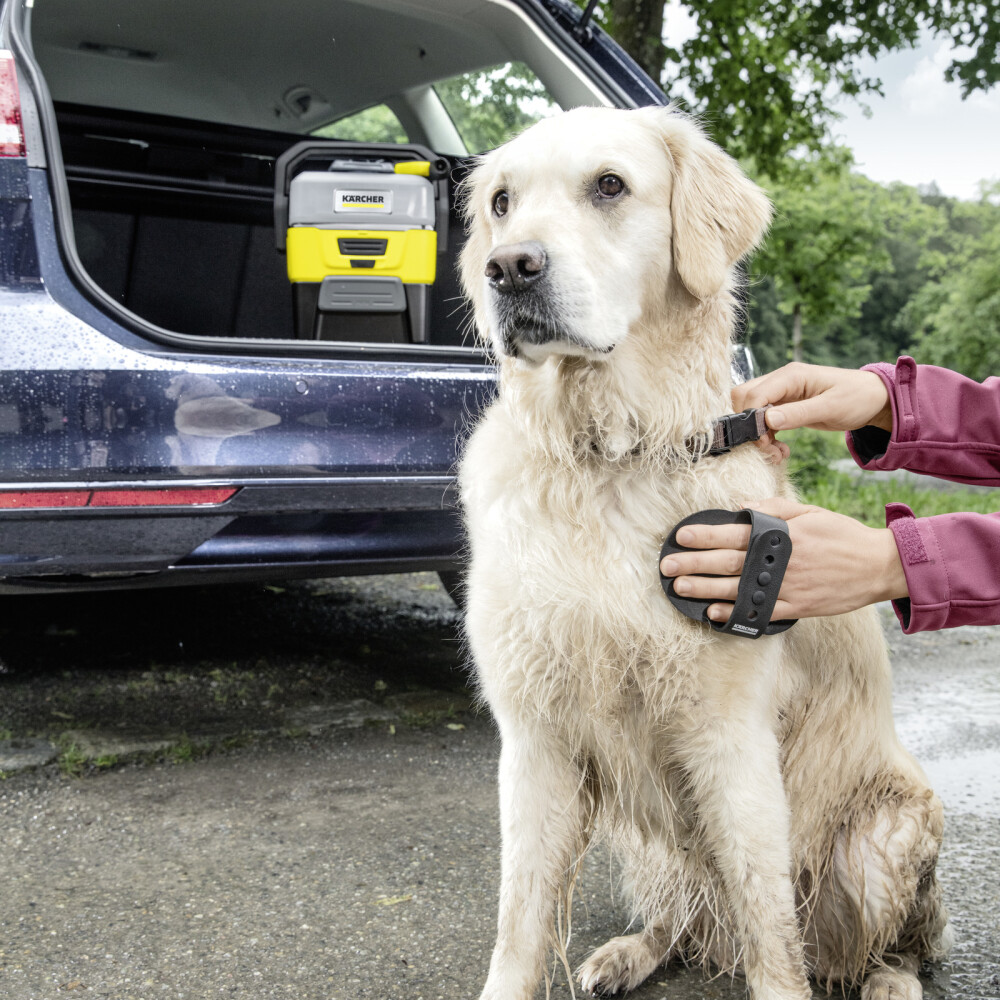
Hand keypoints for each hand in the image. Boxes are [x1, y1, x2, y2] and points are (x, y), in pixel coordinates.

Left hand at [658, 498, 907, 621]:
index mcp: (780, 534)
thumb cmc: (841, 534)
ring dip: (704, 589)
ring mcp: (785, 587)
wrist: (877, 566)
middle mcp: (779, 561)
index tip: (680, 536)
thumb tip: (741, 505)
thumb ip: (773, 507)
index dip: (704, 535)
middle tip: (666, 566)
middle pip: (727, 562)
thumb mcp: (808, 512)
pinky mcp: (795, 607)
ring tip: (679, 588)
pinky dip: (734, 612)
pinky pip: (758, 612)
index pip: (733, 533)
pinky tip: (712, 612)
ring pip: (737, 589)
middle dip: (693, 564)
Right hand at [731, 363, 891, 461]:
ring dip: (758, 434)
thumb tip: (766, 421)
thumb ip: (797, 414)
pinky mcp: (785, 405)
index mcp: (791, 375)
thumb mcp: (830, 407)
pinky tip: (781, 448)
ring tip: (777, 452)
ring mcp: (782, 393)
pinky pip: (764, 420)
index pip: (754, 394)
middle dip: (750, 426)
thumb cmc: (857, 398)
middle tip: (768, 448)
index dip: (751, 419)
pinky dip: (767, 436)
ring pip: (752, 410)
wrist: (875, 399)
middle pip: (745, 399)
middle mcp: (782, 381)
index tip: (763, 443)